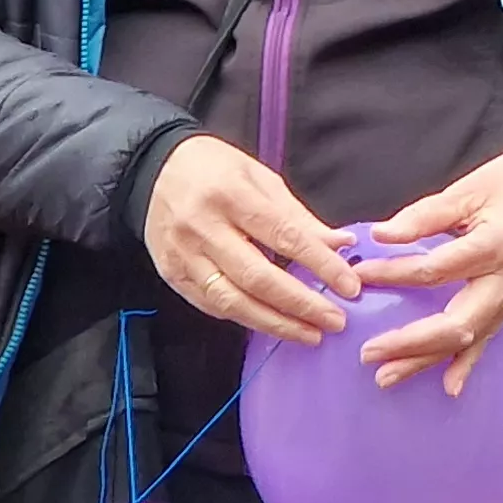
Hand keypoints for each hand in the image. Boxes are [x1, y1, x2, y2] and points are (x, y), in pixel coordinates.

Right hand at [144, 135, 358, 344]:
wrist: (153, 171)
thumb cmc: (216, 169)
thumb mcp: (261, 178)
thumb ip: (299, 216)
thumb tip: (341, 244)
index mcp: (232, 195)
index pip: (284, 237)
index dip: (320, 265)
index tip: (350, 286)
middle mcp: (203, 228)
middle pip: (257, 277)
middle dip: (300, 304)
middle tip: (335, 320)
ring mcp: (183, 255)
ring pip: (232, 301)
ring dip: (274, 323)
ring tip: (309, 333)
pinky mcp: (172, 275)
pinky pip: (211, 306)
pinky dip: (244, 317)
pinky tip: (271, 323)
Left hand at [358, 144, 502, 394]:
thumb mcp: (470, 188)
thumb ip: (425, 215)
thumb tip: (381, 235)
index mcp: (494, 244)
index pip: (434, 270)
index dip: (393, 274)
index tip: (360, 275)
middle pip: (455, 323)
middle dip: (409, 342)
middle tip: (368, 352)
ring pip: (468, 338)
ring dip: (426, 360)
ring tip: (387, 375)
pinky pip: (489, 337)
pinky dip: (467, 363)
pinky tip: (449, 386)